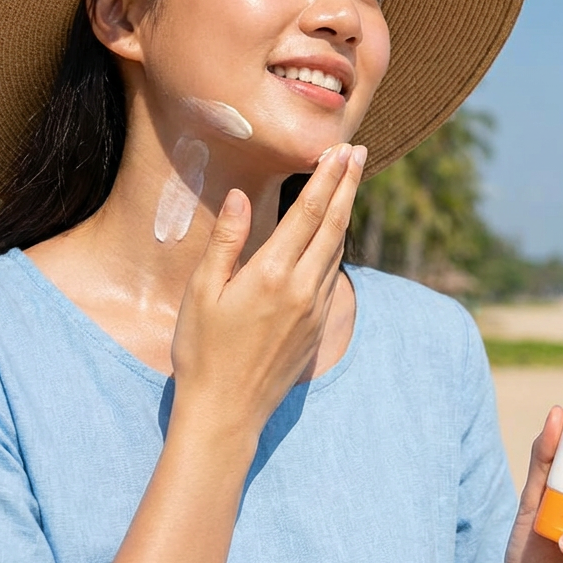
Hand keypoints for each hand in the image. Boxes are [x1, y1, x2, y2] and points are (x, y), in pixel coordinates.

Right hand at [170, 143, 366, 438]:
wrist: (226, 412)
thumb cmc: (202, 350)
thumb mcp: (202, 292)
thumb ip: (227, 241)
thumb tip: (244, 196)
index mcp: (271, 274)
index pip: (308, 213)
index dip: (328, 178)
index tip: (342, 150)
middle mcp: (301, 288)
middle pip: (334, 224)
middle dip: (348, 185)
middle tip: (360, 152)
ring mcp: (314, 309)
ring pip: (338, 249)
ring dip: (346, 212)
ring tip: (350, 183)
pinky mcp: (317, 328)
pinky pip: (333, 274)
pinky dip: (338, 244)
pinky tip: (335, 234)